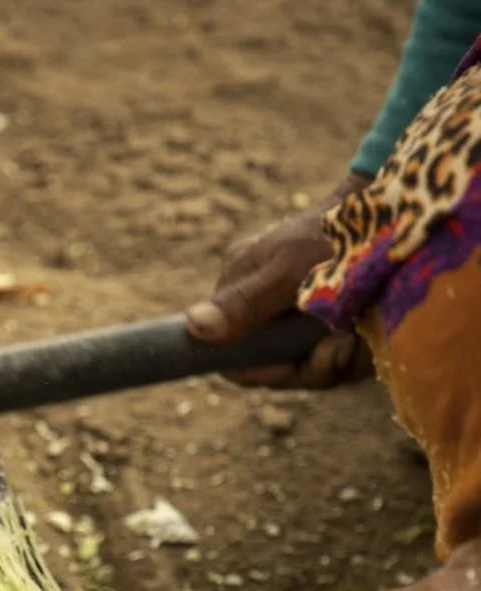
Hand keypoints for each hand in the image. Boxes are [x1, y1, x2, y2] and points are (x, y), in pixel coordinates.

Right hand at [186, 173, 373, 388]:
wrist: (399, 218)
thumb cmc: (337, 234)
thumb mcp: (289, 268)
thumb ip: (244, 302)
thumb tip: (192, 325)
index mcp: (239, 288)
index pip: (227, 355)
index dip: (255, 369)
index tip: (290, 360)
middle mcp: (261, 309)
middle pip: (268, 368)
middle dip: (304, 364)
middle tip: (337, 343)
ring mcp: (295, 321)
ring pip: (302, 371)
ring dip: (331, 362)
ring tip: (352, 336)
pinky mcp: (328, 332)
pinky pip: (329, 367)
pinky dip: (348, 359)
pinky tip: (361, 337)